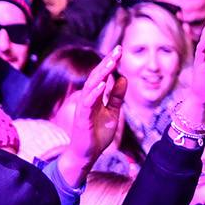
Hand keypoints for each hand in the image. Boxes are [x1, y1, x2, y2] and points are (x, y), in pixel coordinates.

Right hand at [55, 53, 125, 185]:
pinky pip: (87, 103)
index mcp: (95, 96)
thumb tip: (122, 78)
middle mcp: (88, 99)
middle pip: (96, 76)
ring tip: (112, 62)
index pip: (102, 75)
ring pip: (91, 86)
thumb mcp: (113, 113)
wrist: (87, 154)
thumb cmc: (98, 134)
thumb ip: (116, 97)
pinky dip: (94, 93)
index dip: (110, 63)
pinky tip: (101, 84)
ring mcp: (83, 108)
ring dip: (101, 73)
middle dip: (107, 62)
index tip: (120, 49)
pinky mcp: (82, 118)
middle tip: (117, 49)